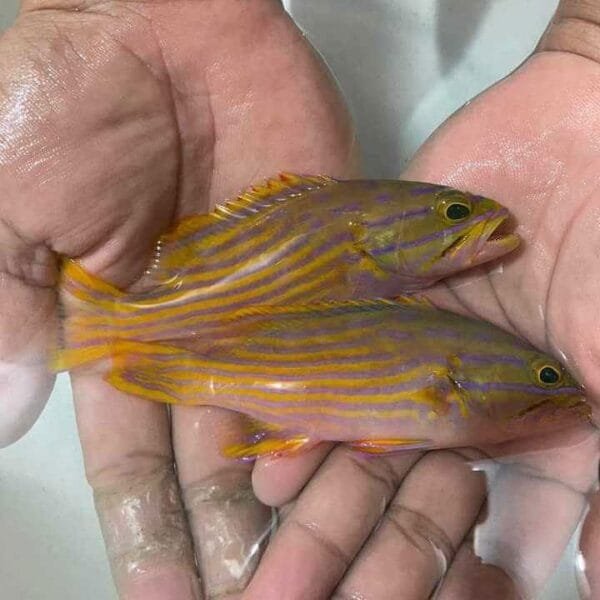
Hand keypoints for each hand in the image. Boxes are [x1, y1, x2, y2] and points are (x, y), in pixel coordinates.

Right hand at [0, 1, 356, 596]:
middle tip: (247, 597)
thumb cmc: (68, 100)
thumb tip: (10, 417)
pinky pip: (334, 344)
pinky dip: (343, 401)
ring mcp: (262, 301)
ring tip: (305, 560)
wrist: (162, 23)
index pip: (128, 451)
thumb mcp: (8, 208)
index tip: (159, 585)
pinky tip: (353, 465)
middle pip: (210, 450)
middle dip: (223, 526)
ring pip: (276, 413)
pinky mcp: (315, 263)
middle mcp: (193, 330)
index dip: (143, 520)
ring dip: (287, 486)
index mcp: (116, 330)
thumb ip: (7, 310)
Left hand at [247, 2, 599, 597]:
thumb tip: (599, 579)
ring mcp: (423, 342)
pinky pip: (338, 347)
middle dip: (361, 532)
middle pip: (414, 475)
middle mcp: (473, 389)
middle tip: (295, 588)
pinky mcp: (384, 293)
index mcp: (537, 416)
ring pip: (365, 416)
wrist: (585, 126)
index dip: (457, 561)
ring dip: (319, 467)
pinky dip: (304, 385)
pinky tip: (261, 434)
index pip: (498, 515)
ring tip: (265, 515)